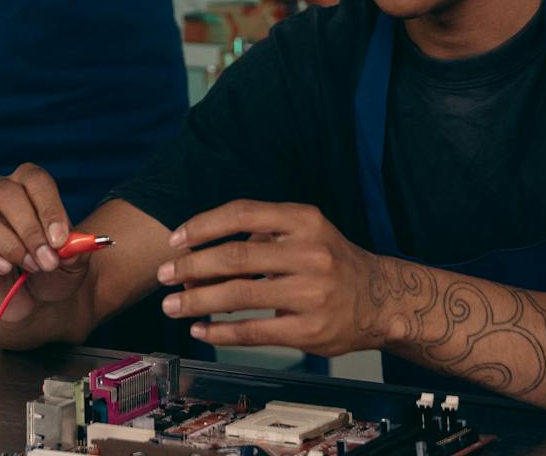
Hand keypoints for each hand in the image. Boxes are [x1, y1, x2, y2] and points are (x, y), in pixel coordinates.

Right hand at [0, 163, 88, 324]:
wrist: (34, 298)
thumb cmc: (53, 268)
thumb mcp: (75, 261)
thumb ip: (77, 249)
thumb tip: (69, 243)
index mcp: (29, 185)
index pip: (35, 180)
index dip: (48, 208)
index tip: (59, 240)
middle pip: (6, 194)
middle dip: (29, 230)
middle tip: (47, 260)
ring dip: (10, 246)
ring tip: (30, 267)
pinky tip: (4, 269)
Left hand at [156, 200, 386, 356]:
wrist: (382, 300)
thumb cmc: (332, 262)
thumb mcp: (306, 233)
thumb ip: (261, 238)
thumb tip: (198, 255)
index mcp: (305, 220)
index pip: (243, 214)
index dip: (203, 225)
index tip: (175, 239)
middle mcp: (310, 252)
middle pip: (236, 257)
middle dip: (191, 266)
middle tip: (163, 274)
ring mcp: (311, 293)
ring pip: (240, 295)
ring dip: (198, 301)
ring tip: (171, 305)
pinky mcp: (310, 330)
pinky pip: (254, 331)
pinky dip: (221, 331)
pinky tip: (201, 329)